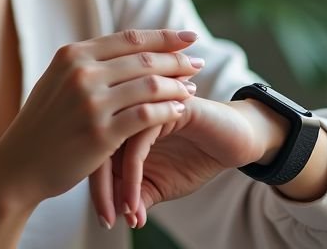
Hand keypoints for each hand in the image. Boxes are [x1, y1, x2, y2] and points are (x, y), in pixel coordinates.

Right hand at [0, 29, 203, 209]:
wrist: (18, 166)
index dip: (163, 36)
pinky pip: (147, 116)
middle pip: (144, 59)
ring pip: (150, 85)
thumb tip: (120, 50)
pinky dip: (169, 111)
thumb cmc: (41, 127)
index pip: (129, 38)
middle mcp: (81, 73)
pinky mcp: (100, 133)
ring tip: (192, 89)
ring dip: (177, 86)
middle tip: (198, 63)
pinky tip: (181, 112)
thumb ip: (85, 65)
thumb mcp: (56, 83)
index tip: (188, 37)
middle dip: (177, 59)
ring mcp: (90, 102)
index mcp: (72, 55)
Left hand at [89, 96, 280, 227]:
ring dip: (117, 185)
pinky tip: (137, 197)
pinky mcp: (163, 106)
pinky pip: (138, 140)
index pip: (92, 152)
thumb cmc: (194, 158)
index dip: (95, 189)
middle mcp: (127, 111)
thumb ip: (137, 197)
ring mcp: (143, 105)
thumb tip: (123, 221)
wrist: (234, 143)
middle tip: (107, 218)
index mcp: (119, 123)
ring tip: (123, 212)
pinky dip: (134, 173)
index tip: (104, 220)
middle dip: (100, 188)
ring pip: (114, 144)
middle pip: (97, 146)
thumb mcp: (160, 184)